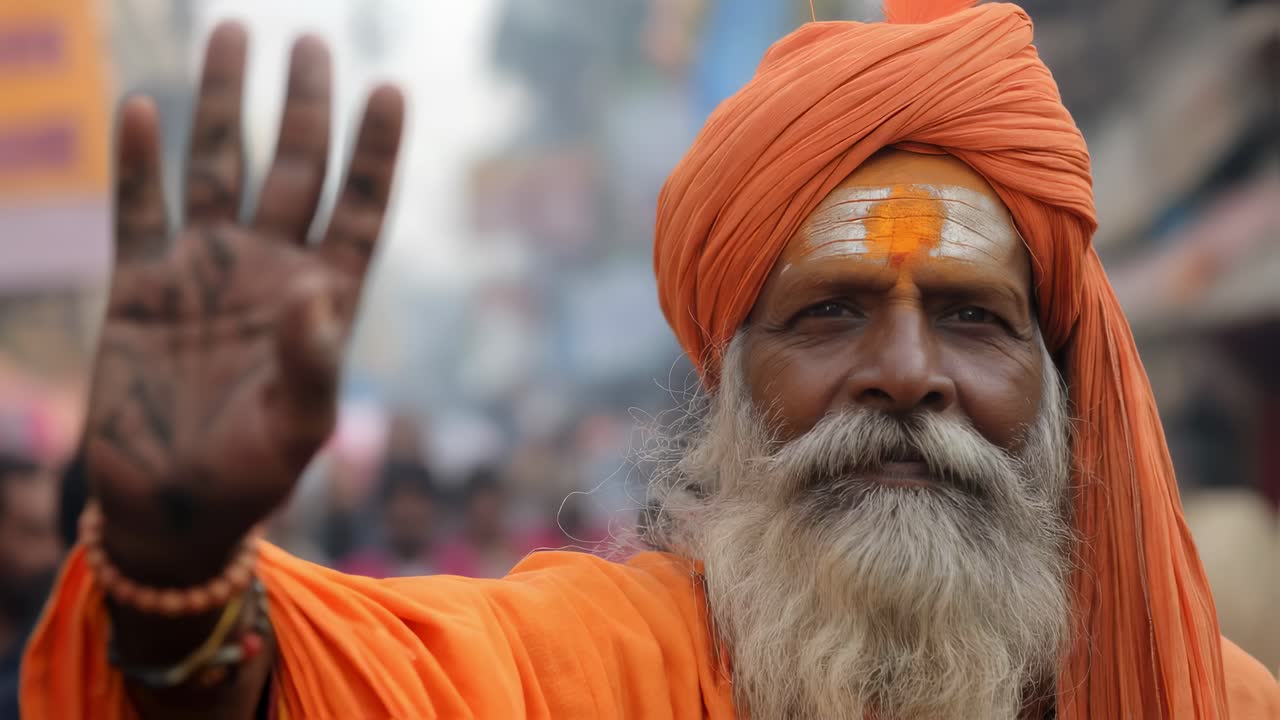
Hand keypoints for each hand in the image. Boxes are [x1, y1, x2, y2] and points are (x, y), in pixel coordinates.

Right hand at [86, 23, 403, 583]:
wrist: (169, 506)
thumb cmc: (249, 475)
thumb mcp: (297, 429)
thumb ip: (313, 363)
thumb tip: (320, 291)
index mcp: (321, 297)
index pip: (360, 208)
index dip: (376, 152)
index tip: (389, 89)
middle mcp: (268, 269)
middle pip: (294, 169)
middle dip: (303, 106)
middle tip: (312, 41)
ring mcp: (204, 269)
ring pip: (218, 168)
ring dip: (223, 105)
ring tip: (232, 33)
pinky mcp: (139, 285)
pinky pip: (138, 211)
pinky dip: (138, 164)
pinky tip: (144, 110)